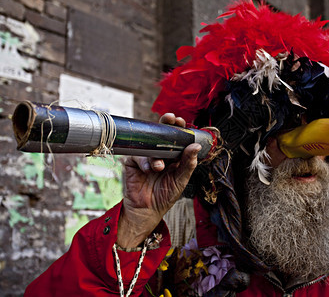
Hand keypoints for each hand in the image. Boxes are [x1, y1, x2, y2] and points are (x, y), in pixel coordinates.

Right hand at [117, 113, 200, 247]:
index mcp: (173, 156)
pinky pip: (138, 155)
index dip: (178, 128)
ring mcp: (145, 156)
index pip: (176, 138)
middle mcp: (159, 153)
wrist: (147, 210)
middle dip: (166, 125)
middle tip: (170, 119)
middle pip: (161, 134)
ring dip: (156, 154)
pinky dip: (144, 162)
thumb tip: (196, 145)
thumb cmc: (165, 195)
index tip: (181, 121)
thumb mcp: (181, 179)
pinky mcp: (132, 162)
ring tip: (159, 167)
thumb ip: (188, 163)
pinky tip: (148, 171)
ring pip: (150, 144)